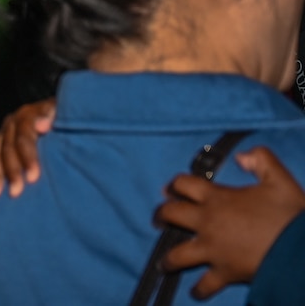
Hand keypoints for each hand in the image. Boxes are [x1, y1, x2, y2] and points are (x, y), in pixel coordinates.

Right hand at [0, 96, 55, 197]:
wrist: (59, 115)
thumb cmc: (67, 120)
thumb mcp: (63, 115)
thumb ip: (53, 118)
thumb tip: (42, 126)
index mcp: (27, 116)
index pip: (23, 138)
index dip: (27, 158)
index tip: (32, 178)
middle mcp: (12, 122)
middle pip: (7, 148)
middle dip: (11, 172)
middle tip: (15, 194)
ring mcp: (4, 131)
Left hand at [159, 147, 304, 297]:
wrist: (301, 250)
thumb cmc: (289, 215)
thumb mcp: (279, 180)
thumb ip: (261, 160)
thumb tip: (241, 157)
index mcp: (217, 198)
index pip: (184, 185)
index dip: (175, 185)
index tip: (169, 189)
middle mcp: (208, 223)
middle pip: (172, 214)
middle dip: (162, 215)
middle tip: (159, 218)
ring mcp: (213, 249)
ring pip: (178, 254)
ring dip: (169, 258)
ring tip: (164, 262)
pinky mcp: (224, 272)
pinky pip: (206, 283)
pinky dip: (200, 290)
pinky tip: (196, 292)